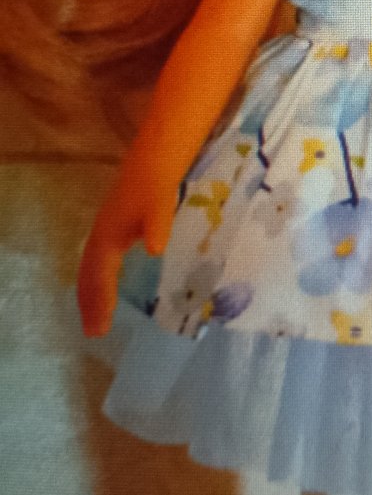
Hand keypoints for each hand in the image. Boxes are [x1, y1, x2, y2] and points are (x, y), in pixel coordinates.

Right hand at [77, 176, 174, 336]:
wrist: (154, 160)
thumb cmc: (156, 186)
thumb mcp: (159, 207)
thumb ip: (157, 227)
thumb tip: (156, 250)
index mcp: (108, 238)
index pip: (101, 277)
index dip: (100, 302)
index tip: (101, 328)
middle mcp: (101, 237)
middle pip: (89, 276)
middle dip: (89, 304)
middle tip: (93, 333)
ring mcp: (105, 232)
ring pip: (91, 269)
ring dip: (90, 294)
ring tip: (94, 318)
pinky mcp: (114, 228)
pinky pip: (98, 261)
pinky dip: (98, 279)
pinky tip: (107, 285)